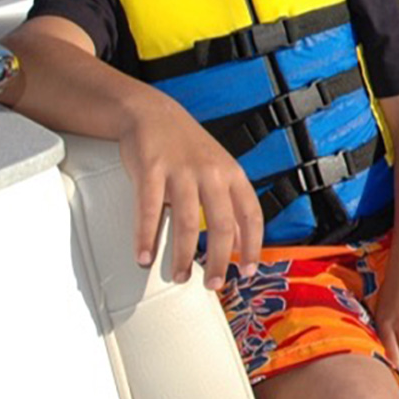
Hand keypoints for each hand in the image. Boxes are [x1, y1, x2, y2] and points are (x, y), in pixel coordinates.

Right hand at [117, 109, 263, 289]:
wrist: (152, 113)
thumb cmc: (187, 147)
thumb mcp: (219, 171)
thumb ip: (230, 204)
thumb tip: (243, 241)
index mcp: (232, 174)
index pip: (251, 214)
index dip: (253, 244)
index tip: (247, 270)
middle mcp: (211, 173)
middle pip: (221, 224)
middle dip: (218, 260)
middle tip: (212, 285)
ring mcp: (182, 171)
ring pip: (186, 221)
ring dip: (182, 255)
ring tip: (179, 276)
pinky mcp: (152, 169)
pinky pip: (148, 210)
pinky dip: (146, 237)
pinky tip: (144, 257)